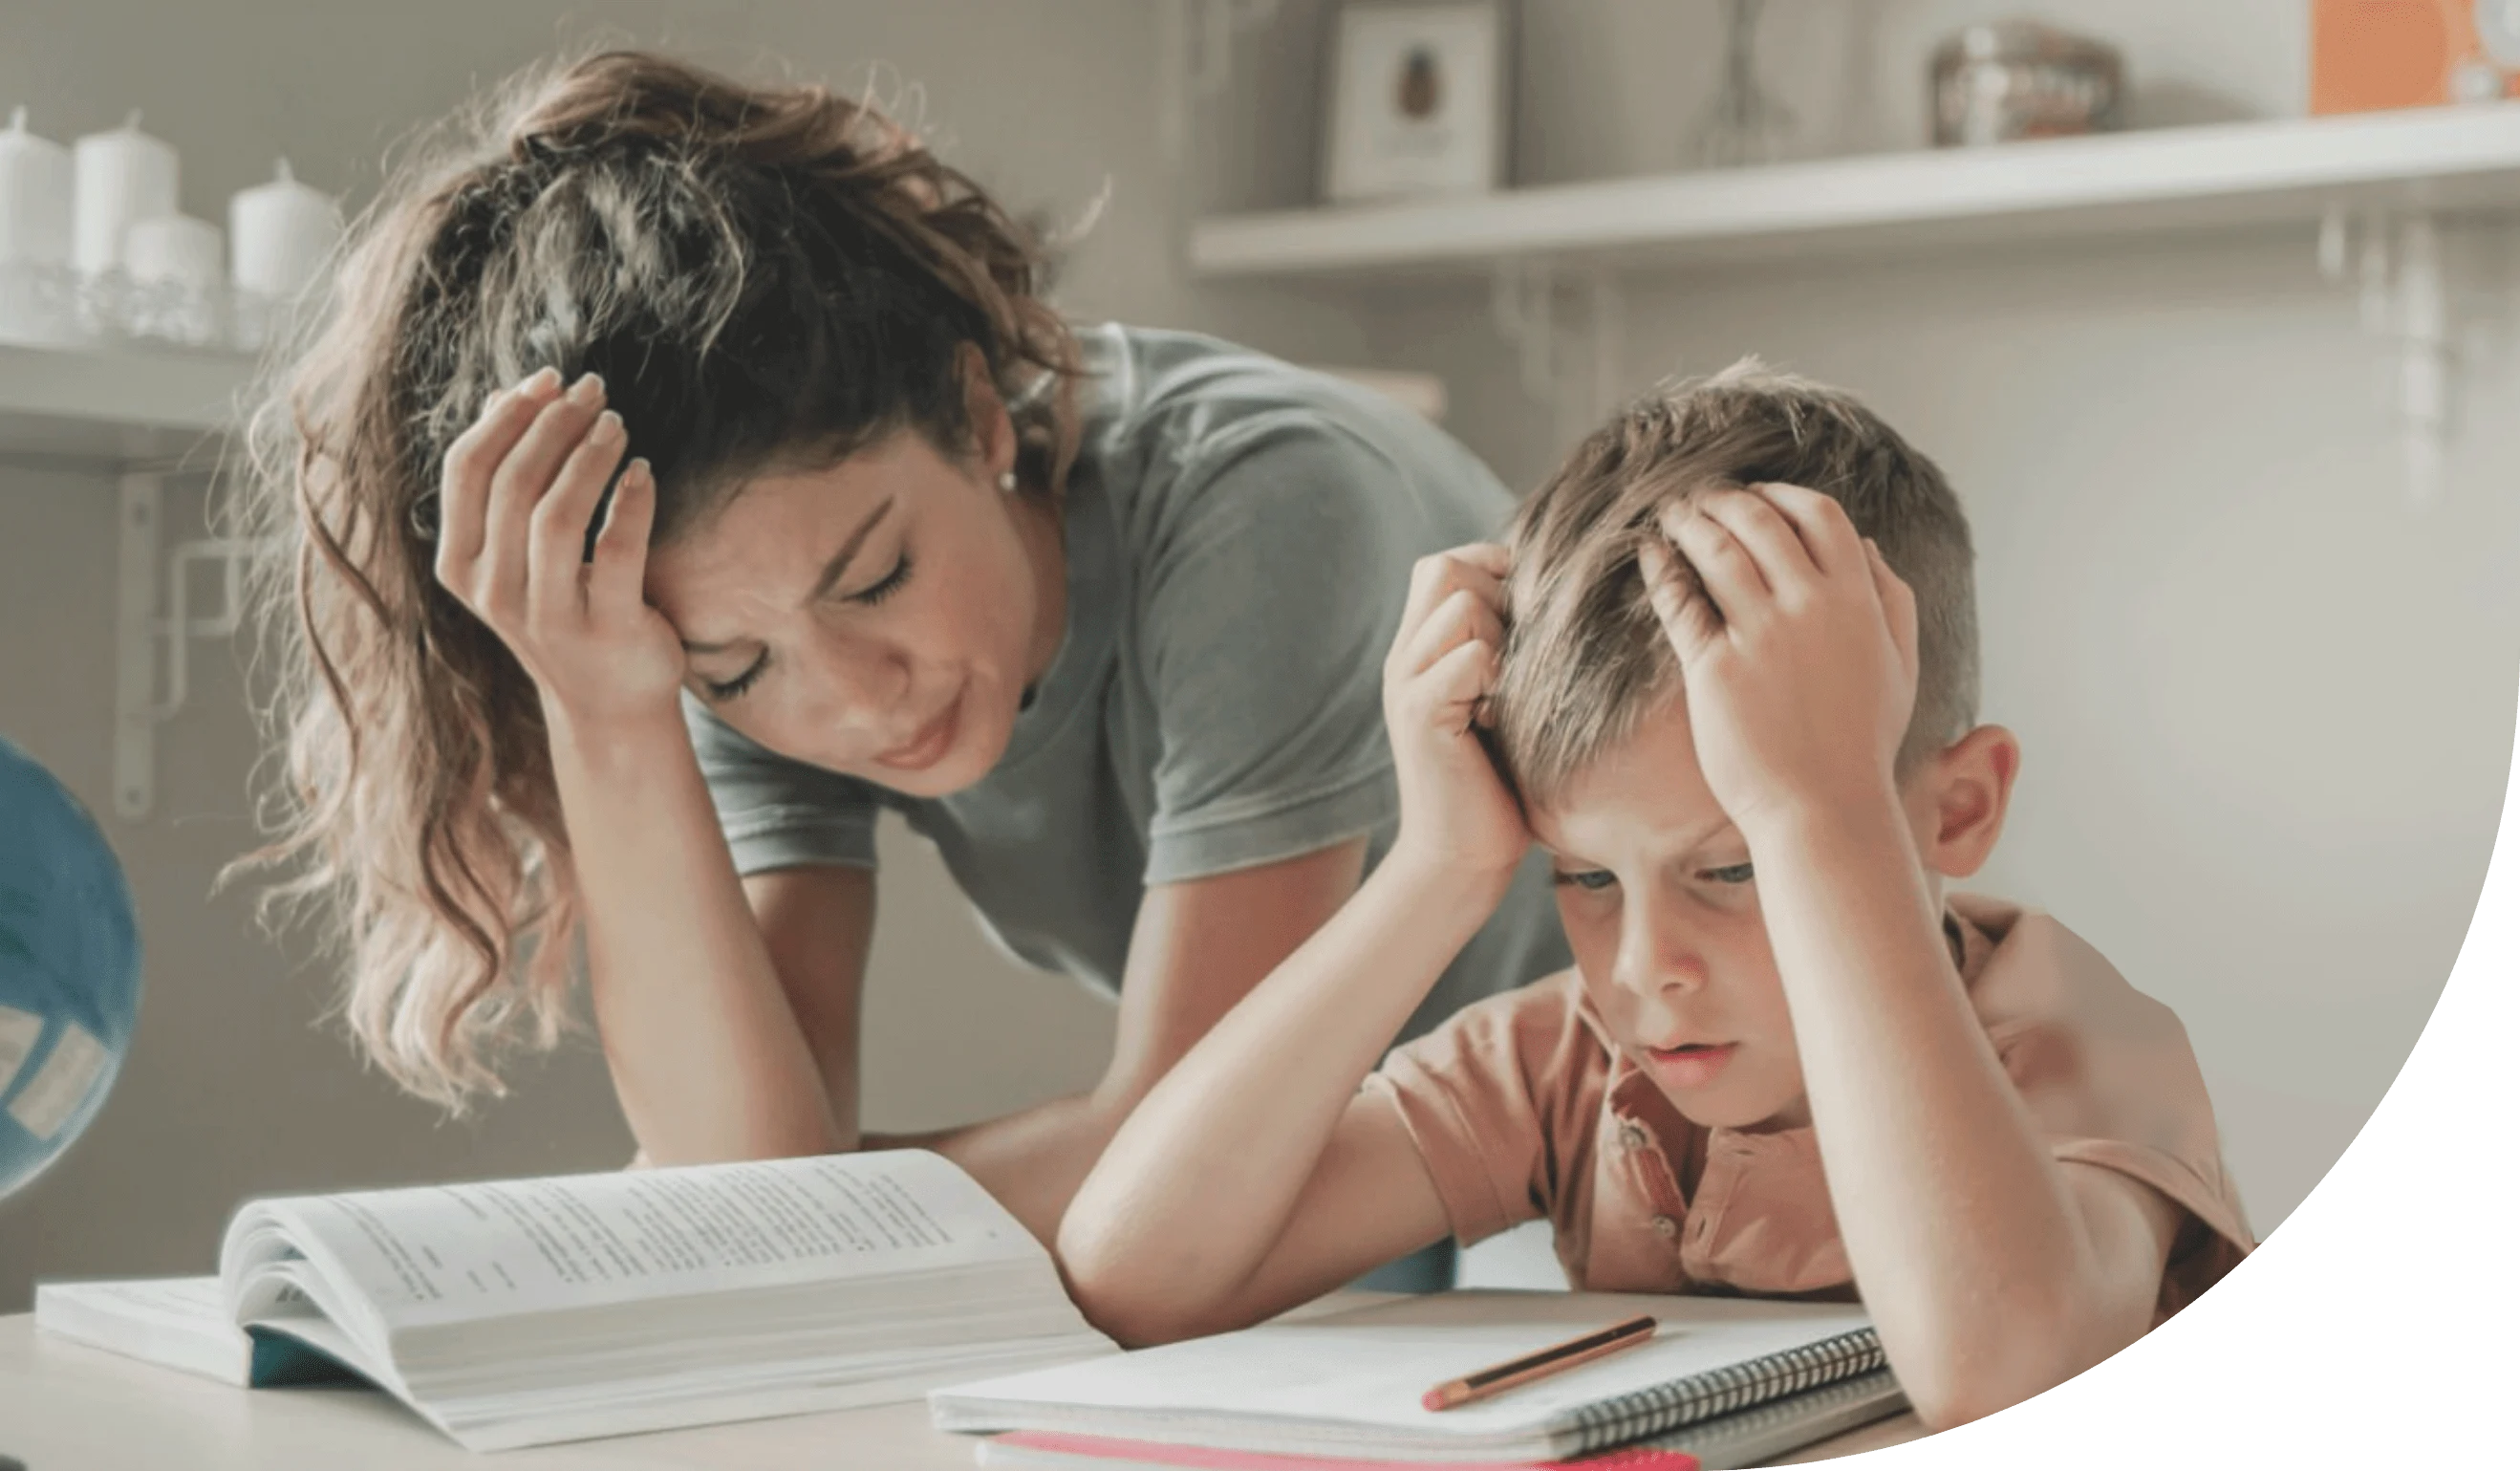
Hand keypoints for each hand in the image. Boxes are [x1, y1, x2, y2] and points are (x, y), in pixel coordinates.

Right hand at [432, 369, 685, 732]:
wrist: (608, 703)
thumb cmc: (564, 606)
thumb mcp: (518, 551)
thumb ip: (505, 481)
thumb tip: (503, 395)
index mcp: (461, 564)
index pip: (466, 470)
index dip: (505, 415)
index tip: (548, 379)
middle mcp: (493, 592)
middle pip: (512, 484)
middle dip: (554, 424)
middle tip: (594, 391)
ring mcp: (547, 616)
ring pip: (557, 516)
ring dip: (589, 456)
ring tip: (618, 424)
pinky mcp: (606, 630)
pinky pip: (618, 553)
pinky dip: (630, 502)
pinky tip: (643, 472)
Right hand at [1380, 544, 1529, 886]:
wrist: (1461, 859)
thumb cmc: (1496, 787)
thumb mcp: (1503, 704)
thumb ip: (1507, 654)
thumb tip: (1560, 603)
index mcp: (1421, 650)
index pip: (1444, 564)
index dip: (1490, 570)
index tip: (1526, 619)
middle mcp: (1404, 658)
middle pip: (1445, 568)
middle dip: (1498, 596)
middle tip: (1520, 656)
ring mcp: (1407, 683)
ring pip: (1461, 604)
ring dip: (1503, 637)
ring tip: (1510, 690)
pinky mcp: (1420, 714)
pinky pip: (1468, 656)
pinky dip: (1498, 676)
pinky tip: (1503, 717)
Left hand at [1639, 485, 1919, 836]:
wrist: (1825, 810)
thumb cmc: (1861, 745)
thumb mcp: (1899, 665)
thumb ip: (1892, 599)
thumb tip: (1868, 545)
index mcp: (1858, 599)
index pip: (1819, 514)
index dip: (1780, 495)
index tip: (1754, 495)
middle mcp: (1810, 605)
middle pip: (1759, 522)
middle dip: (1723, 500)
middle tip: (1698, 499)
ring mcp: (1761, 635)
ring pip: (1716, 550)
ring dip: (1689, 523)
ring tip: (1671, 517)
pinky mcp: (1715, 667)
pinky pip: (1680, 600)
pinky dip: (1662, 569)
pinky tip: (1651, 556)